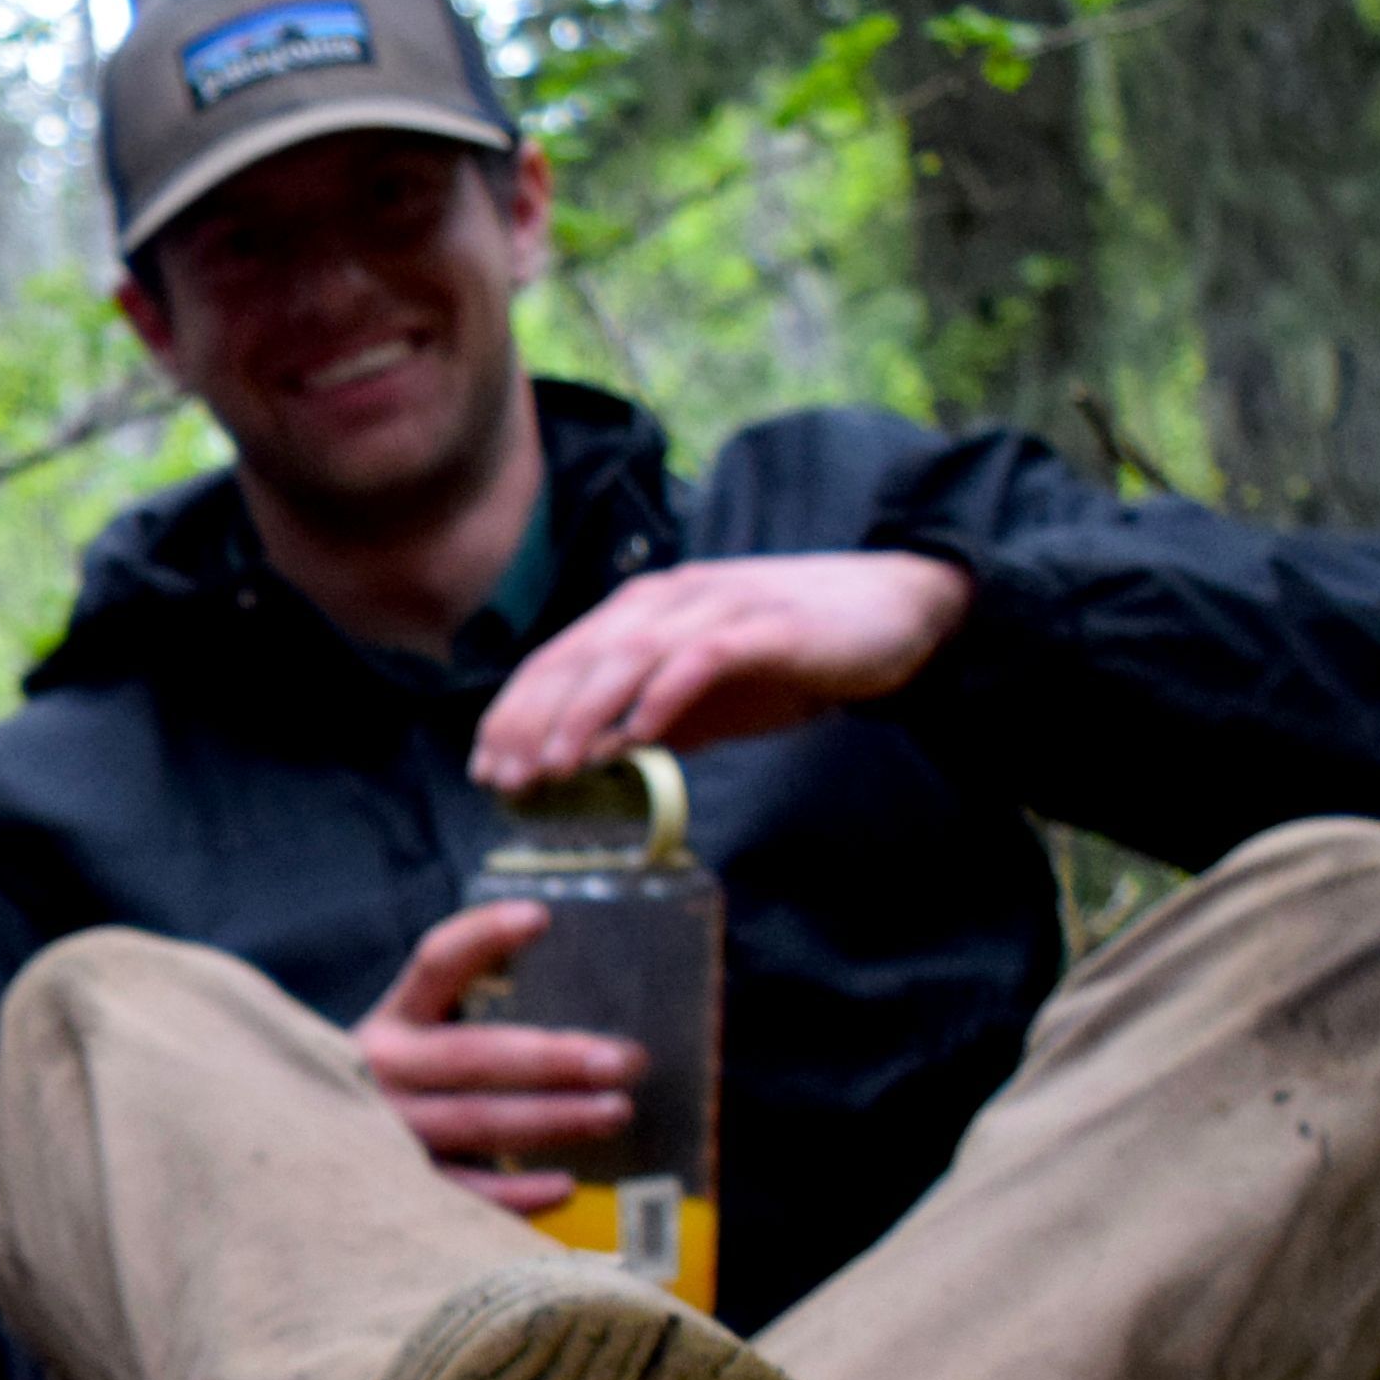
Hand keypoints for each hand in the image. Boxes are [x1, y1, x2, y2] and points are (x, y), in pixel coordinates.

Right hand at [354, 901, 637, 1215]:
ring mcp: (387, 1131)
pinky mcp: (394, 1188)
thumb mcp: (405, 1046)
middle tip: (625, 1059)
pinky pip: (463, 1192)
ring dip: (552, 1118)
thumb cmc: (384, 1097)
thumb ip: (464, 1027)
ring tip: (616, 1110)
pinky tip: (565, 1186)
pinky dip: (514, 1193)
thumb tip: (575, 1019)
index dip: (484, 938)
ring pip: (477, 1122)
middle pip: (474, 1055)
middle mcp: (382, 1072)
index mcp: (391, 1024)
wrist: (294, 1160)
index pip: (436, 965)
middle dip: (555, 1057)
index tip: (539, 918)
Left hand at [466, 549, 969, 791]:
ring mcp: (717, 607)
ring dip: (584, 713)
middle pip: (579, 658)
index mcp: (643, 613)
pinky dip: (666, 694)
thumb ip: (648, 722)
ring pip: (629, 656)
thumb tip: (586, 766)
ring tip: (553, 767)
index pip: (558, 660)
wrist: (895, 609)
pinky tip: (641, 738)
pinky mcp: (767, 626)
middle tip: (504, 778)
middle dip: (532, 721)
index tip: (484, 768)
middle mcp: (669, 601)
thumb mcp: (704, 697)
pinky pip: (703, 657)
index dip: (514, 713)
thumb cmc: (791, 655)